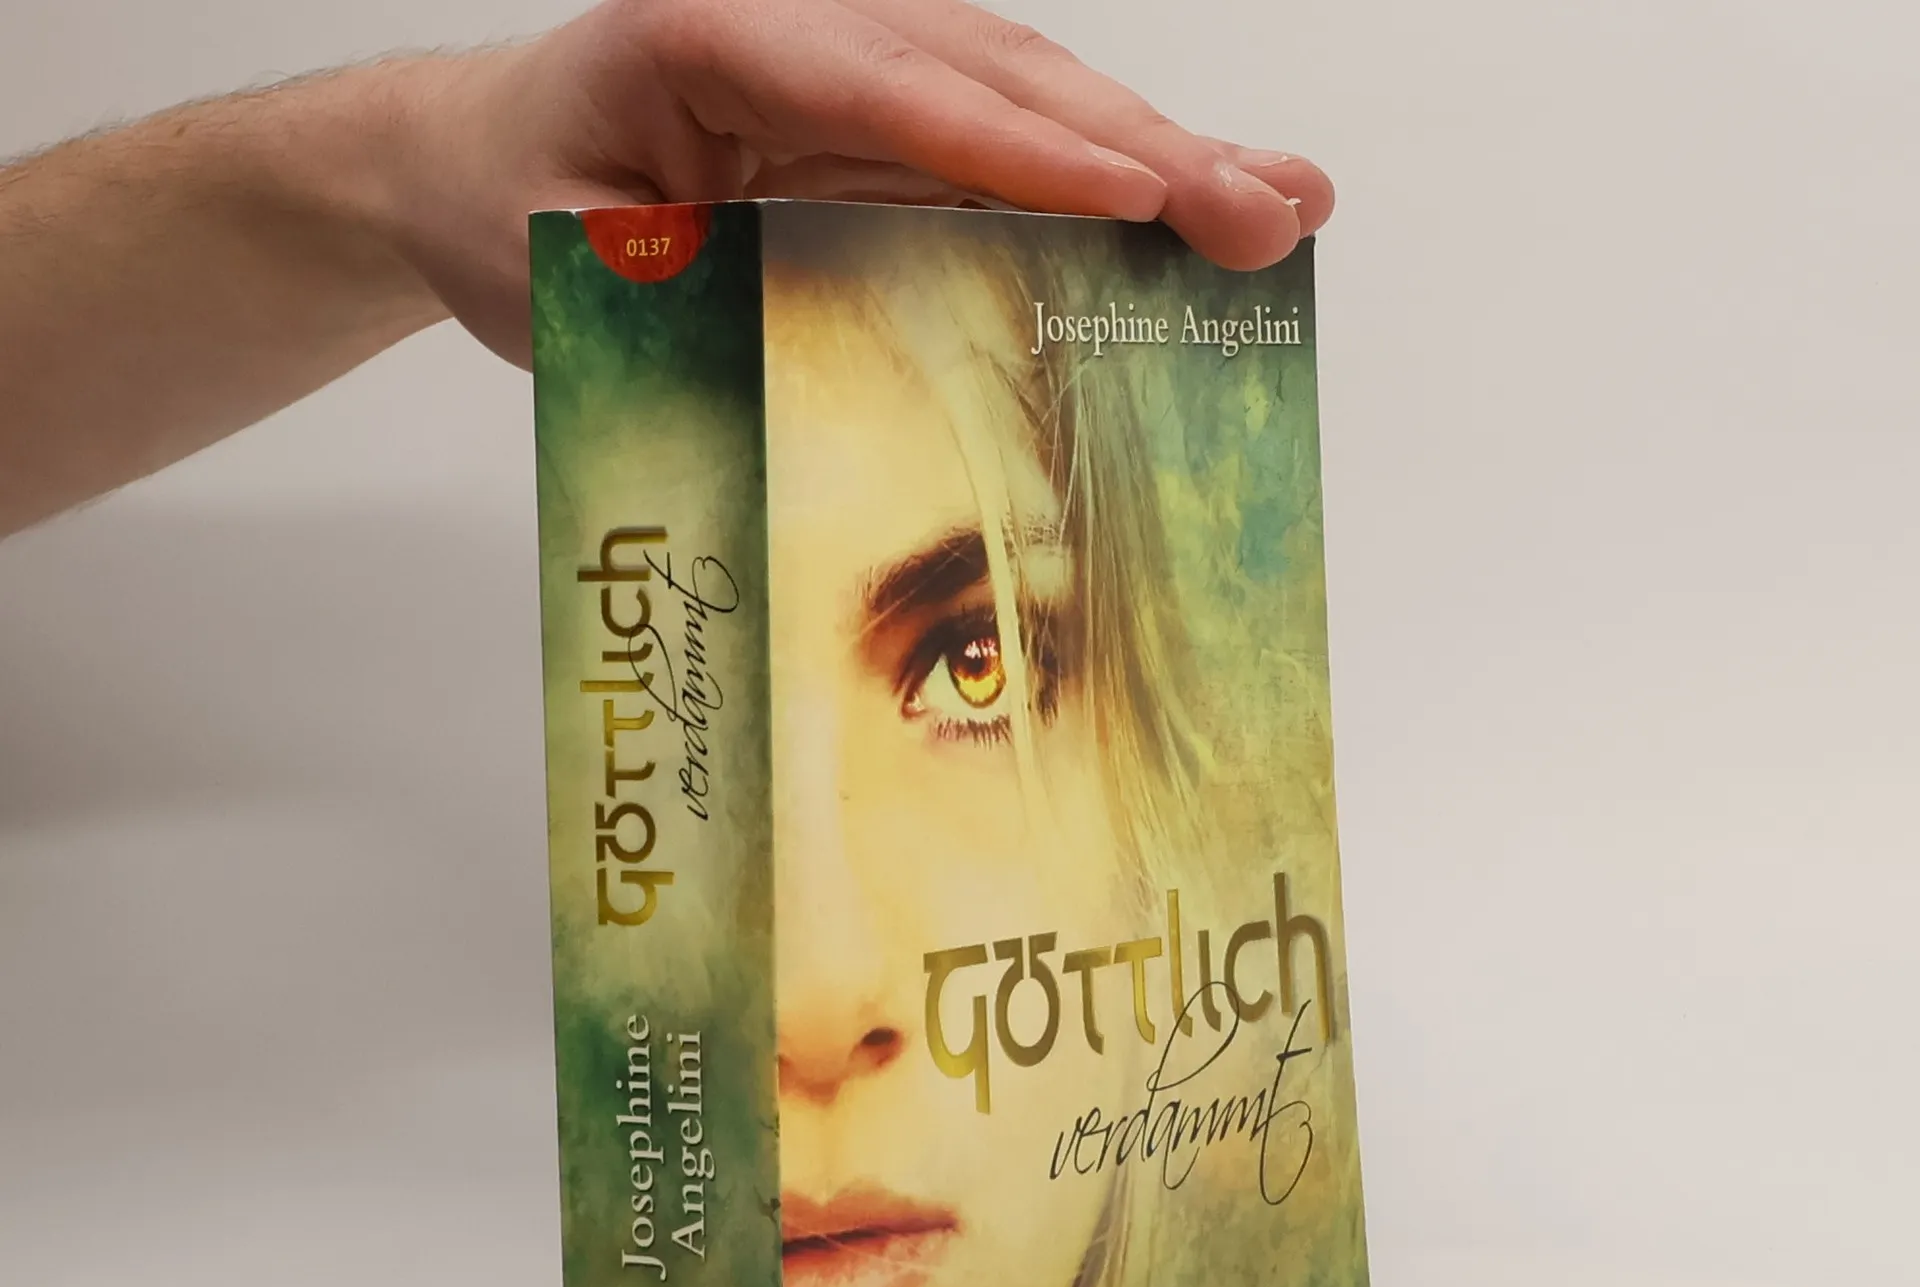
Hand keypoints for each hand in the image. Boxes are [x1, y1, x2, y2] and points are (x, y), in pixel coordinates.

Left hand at [390, 0, 1333, 362]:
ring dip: (1158, 159)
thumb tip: (815, 339)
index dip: (1023, 146)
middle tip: (1268, 211)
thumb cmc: (507, 207)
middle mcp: (810, 25)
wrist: (472, 164)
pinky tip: (1195, 211)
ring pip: (1028, 102)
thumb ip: (675, 284)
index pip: (894, 89)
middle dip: (1142, 149)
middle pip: (998, 79)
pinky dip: (1103, 186)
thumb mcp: (562, 263)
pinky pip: (1009, 151)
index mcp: (717, 34)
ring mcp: (859, 68)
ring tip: (1283, 206)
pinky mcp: (886, 124)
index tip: (1137, 194)